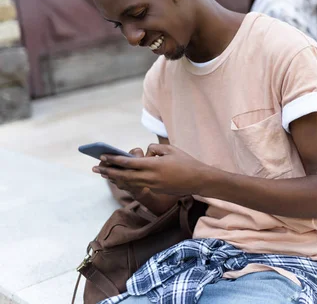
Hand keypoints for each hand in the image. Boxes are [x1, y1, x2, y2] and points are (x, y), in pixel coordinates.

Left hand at [93, 144, 209, 195]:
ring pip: (128, 183)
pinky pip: (137, 186)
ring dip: (115, 178)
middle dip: (109, 172)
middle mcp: (150, 177)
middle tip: (95, 168)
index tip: (103, 156)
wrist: (198, 180)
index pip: (129, 163)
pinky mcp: (155, 190)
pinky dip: (126, 182)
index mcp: (154, 165)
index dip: (115, 160)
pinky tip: (119, 179)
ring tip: (104, 174)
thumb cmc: (186, 162)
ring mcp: (152, 185)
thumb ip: (155, 149)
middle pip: (124, 175)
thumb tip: (146, 152)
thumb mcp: (170, 149)